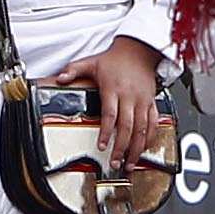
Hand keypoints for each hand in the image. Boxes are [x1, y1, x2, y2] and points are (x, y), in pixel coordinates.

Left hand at [50, 36, 162, 168]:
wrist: (139, 51)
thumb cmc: (116, 59)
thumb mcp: (91, 62)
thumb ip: (73, 70)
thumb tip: (60, 79)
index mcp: (113, 89)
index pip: (110, 114)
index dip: (106, 132)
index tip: (101, 146)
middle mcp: (130, 96)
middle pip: (127, 126)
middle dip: (122, 147)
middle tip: (115, 162)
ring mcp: (143, 101)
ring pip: (142, 128)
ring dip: (137, 148)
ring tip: (130, 162)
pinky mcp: (151, 102)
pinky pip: (154, 123)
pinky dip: (150, 137)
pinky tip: (144, 148)